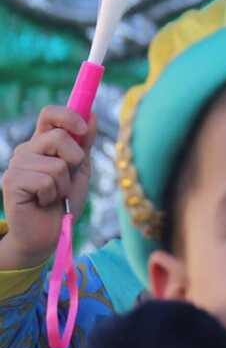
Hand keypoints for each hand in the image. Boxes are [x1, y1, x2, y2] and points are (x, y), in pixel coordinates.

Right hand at [0, 106, 95, 269]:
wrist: (48, 233)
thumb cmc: (65, 201)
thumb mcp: (80, 169)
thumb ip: (84, 143)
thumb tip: (92, 114)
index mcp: (43, 143)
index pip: (49, 114)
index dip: (68, 115)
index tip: (83, 128)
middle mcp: (27, 150)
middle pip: (58, 136)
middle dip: (73, 161)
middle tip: (66, 180)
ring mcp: (16, 165)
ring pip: (56, 163)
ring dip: (63, 184)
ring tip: (54, 195)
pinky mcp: (11, 182)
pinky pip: (45, 181)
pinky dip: (52, 195)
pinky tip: (43, 202)